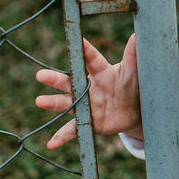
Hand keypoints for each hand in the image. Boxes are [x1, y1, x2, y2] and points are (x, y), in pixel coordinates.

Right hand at [34, 35, 141, 149]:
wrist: (134, 110)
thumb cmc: (131, 85)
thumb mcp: (133, 71)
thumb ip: (133, 54)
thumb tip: (139, 34)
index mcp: (100, 72)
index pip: (91, 60)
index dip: (85, 51)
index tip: (76, 40)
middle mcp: (88, 87)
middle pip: (70, 81)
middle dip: (55, 79)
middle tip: (40, 75)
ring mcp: (85, 105)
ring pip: (66, 103)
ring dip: (53, 103)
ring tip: (39, 101)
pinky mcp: (87, 122)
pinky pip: (71, 130)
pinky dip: (61, 136)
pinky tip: (51, 144)